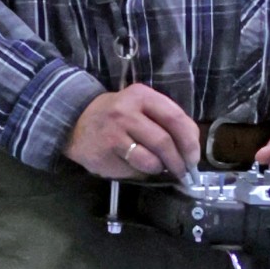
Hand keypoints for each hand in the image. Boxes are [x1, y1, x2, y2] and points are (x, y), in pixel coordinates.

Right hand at [65, 85, 200, 179]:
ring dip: (160, 168)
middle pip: (164, 141)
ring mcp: (114, 134)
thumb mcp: (139, 106)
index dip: (190, 141)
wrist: (75, 122)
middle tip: (184, 171)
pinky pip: (134, 169)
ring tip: (159, 168)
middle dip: (179, 161)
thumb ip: (164, 120)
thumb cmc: (116, 116)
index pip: (175, 117)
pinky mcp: (106, 154)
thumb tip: (190, 148)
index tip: (194, 156)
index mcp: (142, 96)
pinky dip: (142, 172)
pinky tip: (137, 166)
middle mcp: (127, 112)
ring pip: (151, 159)